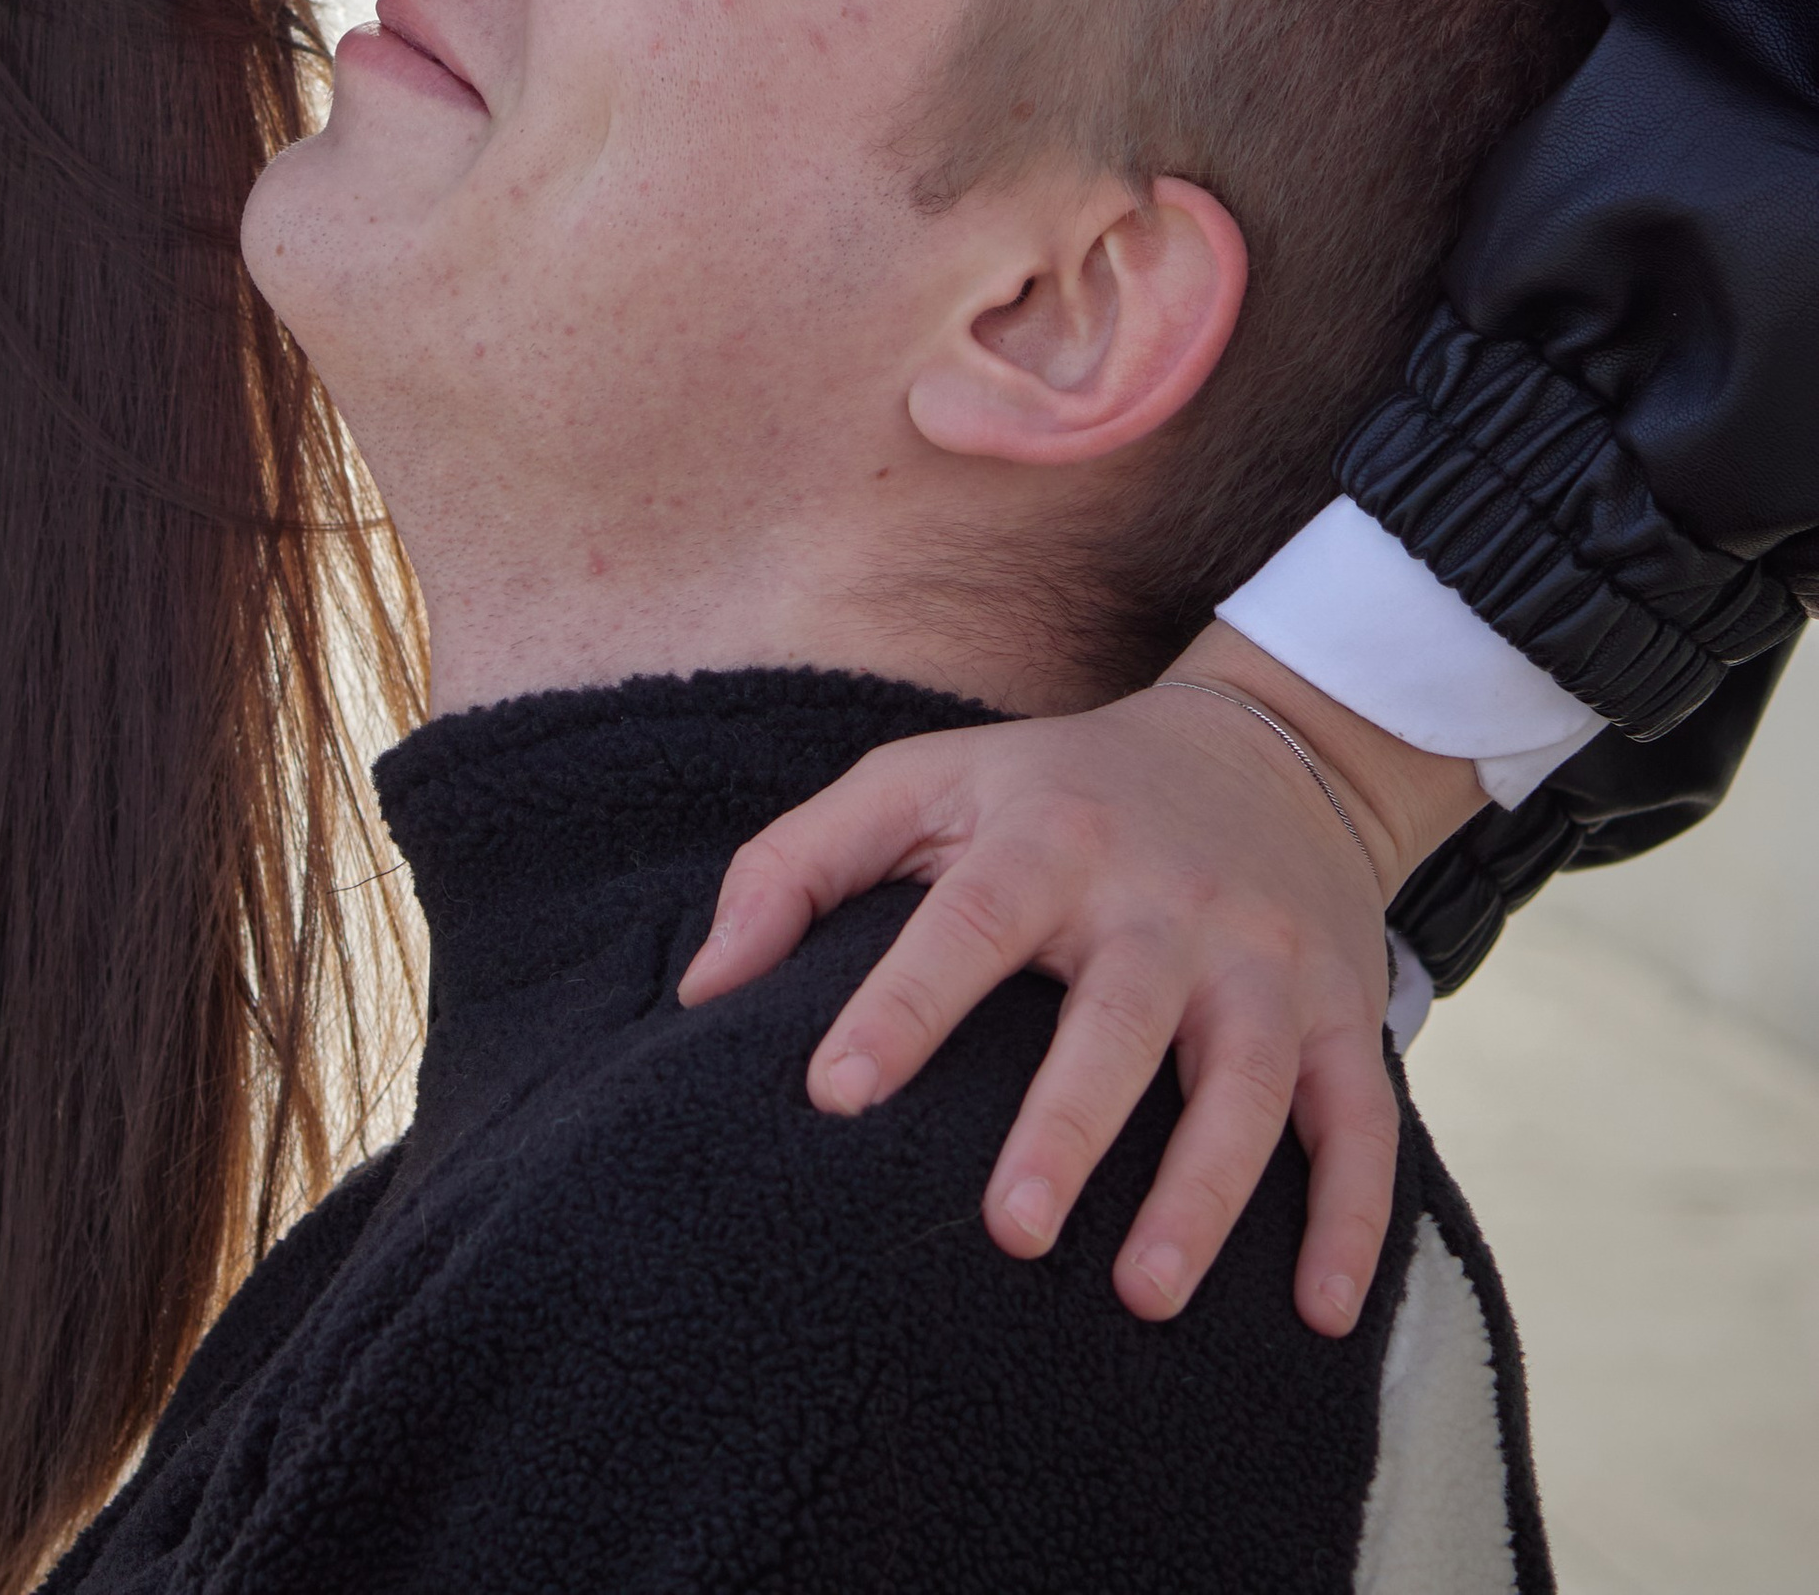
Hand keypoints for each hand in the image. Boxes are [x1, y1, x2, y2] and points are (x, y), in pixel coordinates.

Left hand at [676, 625, 1483, 1333]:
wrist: (1266, 748)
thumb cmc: (1053, 789)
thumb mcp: (920, 782)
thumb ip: (796, 865)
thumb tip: (699, 989)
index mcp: (1044, 840)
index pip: (967, 921)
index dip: (904, 1002)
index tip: (836, 1091)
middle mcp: (1159, 899)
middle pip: (1117, 1016)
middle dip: (1068, 1124)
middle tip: (1011, 1232)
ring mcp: (1260, 958)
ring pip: (1243, 1080)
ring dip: (1205, 1191)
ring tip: (1146, 1293)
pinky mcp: (1339, 1013)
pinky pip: (1359, 1119)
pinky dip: (1355, 1216)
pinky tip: (1321, 1311)